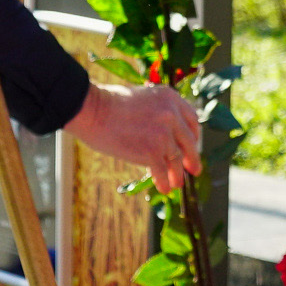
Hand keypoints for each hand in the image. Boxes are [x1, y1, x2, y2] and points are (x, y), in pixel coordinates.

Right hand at [63, 81, 202, 192]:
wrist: (92, 109)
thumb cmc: (108, 103)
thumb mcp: (142, 98)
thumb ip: (157, 112)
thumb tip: (165, 133)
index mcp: (170, 97)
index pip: (192, 119)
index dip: (193, 136)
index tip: (192, 146)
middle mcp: (172, 114)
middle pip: (188, 141)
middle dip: (191, 158)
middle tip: (194, 169)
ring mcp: (163, 133)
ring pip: (176, 159)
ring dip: (177, 174)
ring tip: (176, 184)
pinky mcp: (152, 151)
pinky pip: (162, 171)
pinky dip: (164, 181)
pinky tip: (164, 188)